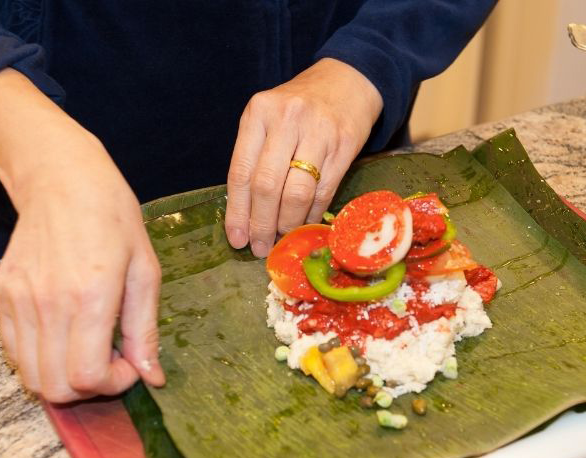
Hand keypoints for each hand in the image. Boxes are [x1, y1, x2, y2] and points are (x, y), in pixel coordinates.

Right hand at [0, 69, 164, 402]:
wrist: (63, 181)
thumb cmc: (114, 220)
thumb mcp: (146, 272)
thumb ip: (146, 330)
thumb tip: (152, 377)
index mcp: (90, 297)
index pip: (88, 376)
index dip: (114, 384)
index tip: (130, 365)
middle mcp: (48, 304)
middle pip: (55, 388)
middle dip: (90, 388)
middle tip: (111, 361)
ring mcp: (18, 302)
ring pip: (31, 378)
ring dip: (64, 379)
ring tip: (89, 348)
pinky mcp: (2, 297)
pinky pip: (14, 354)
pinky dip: (40, 361)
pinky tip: (65, 337)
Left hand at [225, 58, 382, 256]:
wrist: (348, 81)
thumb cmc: (300, 108)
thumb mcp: (269, 120)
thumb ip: (256, 159)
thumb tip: (246, 216)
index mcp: (259, 113)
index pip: (241, 172)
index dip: (238, 212)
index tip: (237, 239)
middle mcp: (286, 119)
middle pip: (267, 185)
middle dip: (262, 224)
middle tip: (260, 247)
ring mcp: (318, 132)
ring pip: (296, 193)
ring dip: (287, 224)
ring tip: (282, 239)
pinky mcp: (344, 146)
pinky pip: (324, 191)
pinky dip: (311, 214)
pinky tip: (304, 224)